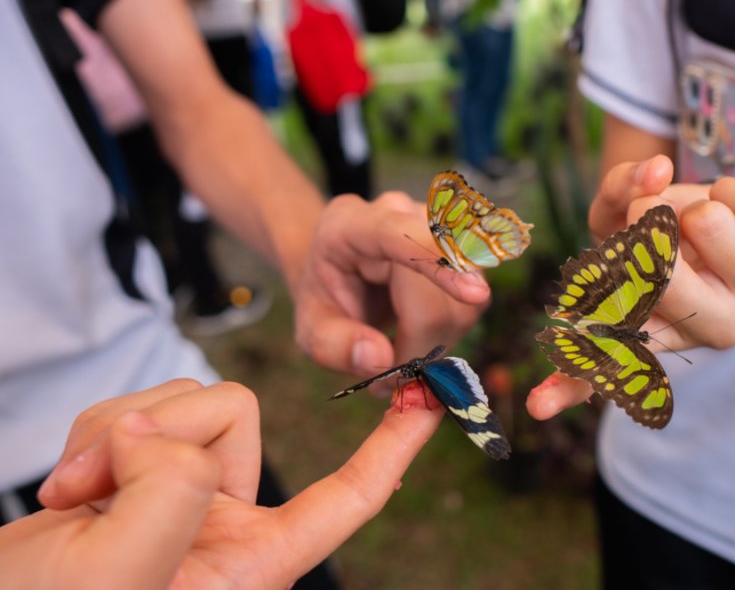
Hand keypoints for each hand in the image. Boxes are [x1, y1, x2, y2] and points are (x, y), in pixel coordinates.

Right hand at [0, 378, 443, 588]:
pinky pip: (138, 408)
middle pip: (238, 416)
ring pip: (183, 403)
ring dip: (115, 436)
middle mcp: (229, 519)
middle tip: (90, 488)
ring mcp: (184, 490)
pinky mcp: (143, 468)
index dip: (392, 449)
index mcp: (255, 562)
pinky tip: (66, 485)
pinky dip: (93, 436)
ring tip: (73, 497)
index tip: (430, 400)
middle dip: (162, 430)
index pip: (348, 498)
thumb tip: (161, 430)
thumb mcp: (120, 576)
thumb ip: (171, 492)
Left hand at [293, 191, 490, 378]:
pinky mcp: (463, 255)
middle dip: (416, 347)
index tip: (474, 294)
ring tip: (398, 353)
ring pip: (461, 307)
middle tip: (386, 378)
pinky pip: (470, 309)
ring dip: (432, 345)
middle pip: (434, 295)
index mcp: (351, 225)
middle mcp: (402, 214)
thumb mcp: (311, 326)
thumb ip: (333, 344)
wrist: (344, 273)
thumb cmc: (327, 296)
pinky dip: (446, 337)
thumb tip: (381, 359)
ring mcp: (439, 231)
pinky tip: (419, 338)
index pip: (401, 235)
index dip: (438, 264)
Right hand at [528, 155, 734, 419]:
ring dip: (695, 199)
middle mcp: (711, 333)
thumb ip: (620, 188)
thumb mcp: (625, 210)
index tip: (538, 406)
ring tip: (703, 219)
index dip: (568, 384)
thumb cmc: (673, 227)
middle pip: (659, 272)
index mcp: (656, 330)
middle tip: (658, 219)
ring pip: (707, 223)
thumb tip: (656, 173)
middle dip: (648, 216)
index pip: (604, 366)